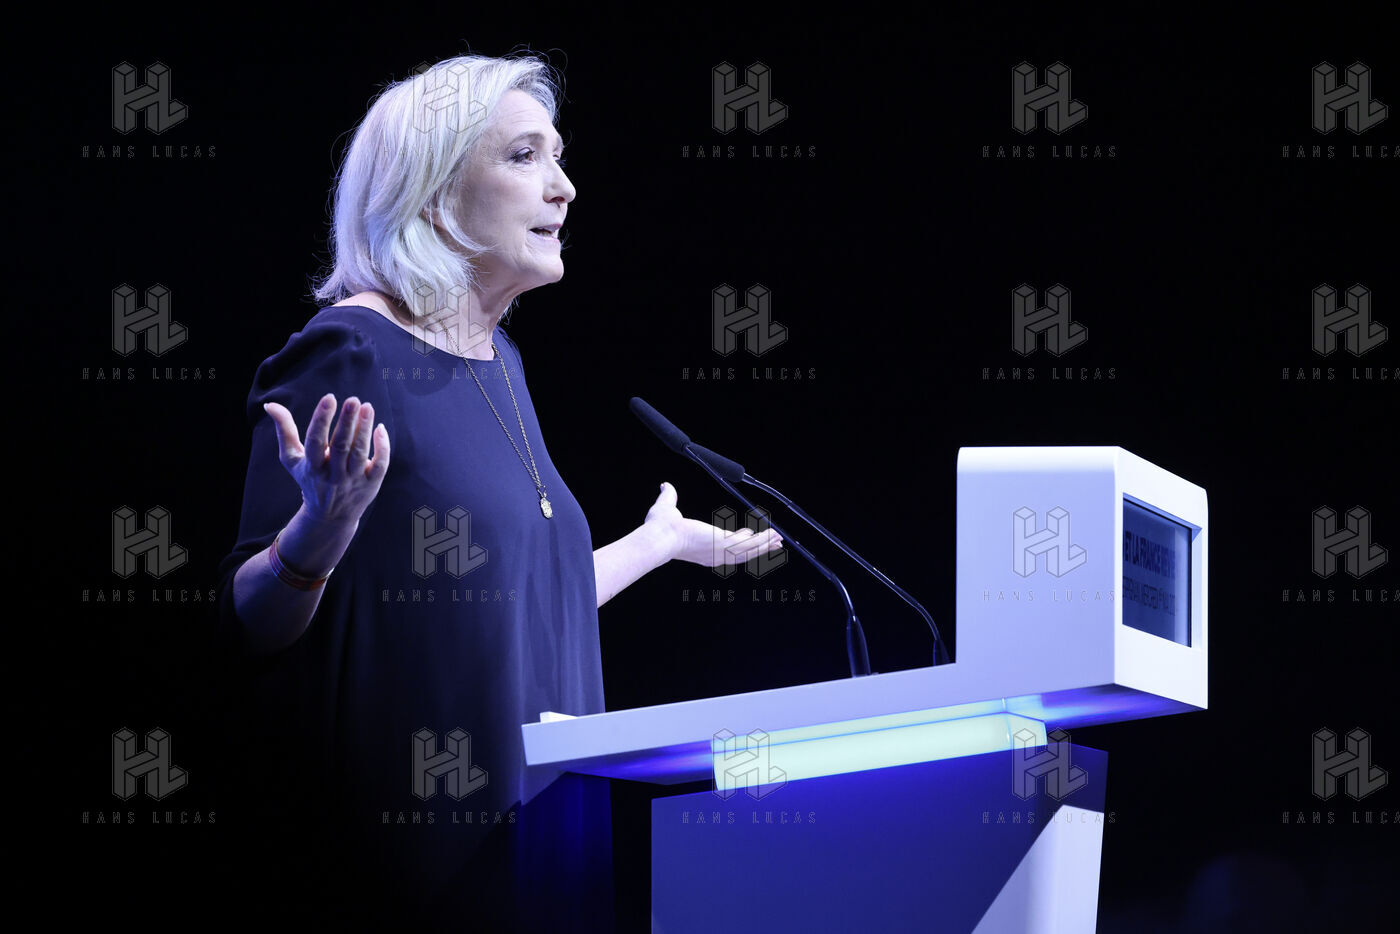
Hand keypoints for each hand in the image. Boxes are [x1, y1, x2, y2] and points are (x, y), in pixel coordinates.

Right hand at [264, 393, 390, 523]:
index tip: (329, 398)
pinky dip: (382, 448)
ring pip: (360, 453)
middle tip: (354, 400)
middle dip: (347, 422)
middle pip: (341, 446)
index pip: (315, 441)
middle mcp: (333, 474)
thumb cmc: (310, 478)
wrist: (330, 517)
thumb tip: (270, 404)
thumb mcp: (292, 459)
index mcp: (311, 466)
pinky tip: (380, 429)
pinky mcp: (371, 484)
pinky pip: (379, 465)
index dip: (321, 419)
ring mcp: (353, 480)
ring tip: (367, 407)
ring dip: (364, 429)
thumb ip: (284, 430)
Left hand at [643, 481, 782, 567]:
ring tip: (779, 539)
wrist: (660, 535)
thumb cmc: (660, 526)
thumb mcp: (667, 507)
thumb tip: (665, 485)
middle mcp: (714, 555)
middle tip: (772, 544)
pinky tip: (774, 535)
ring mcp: (721, 552)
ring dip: (766, 544)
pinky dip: (764, 540)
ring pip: (750, 550)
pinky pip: (751, 544)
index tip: (748, 533)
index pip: (726, 546)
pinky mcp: (726, 545)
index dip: (740, 541)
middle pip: (743, 554)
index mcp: (703, 550)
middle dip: (759, 548)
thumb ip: (669, 496)